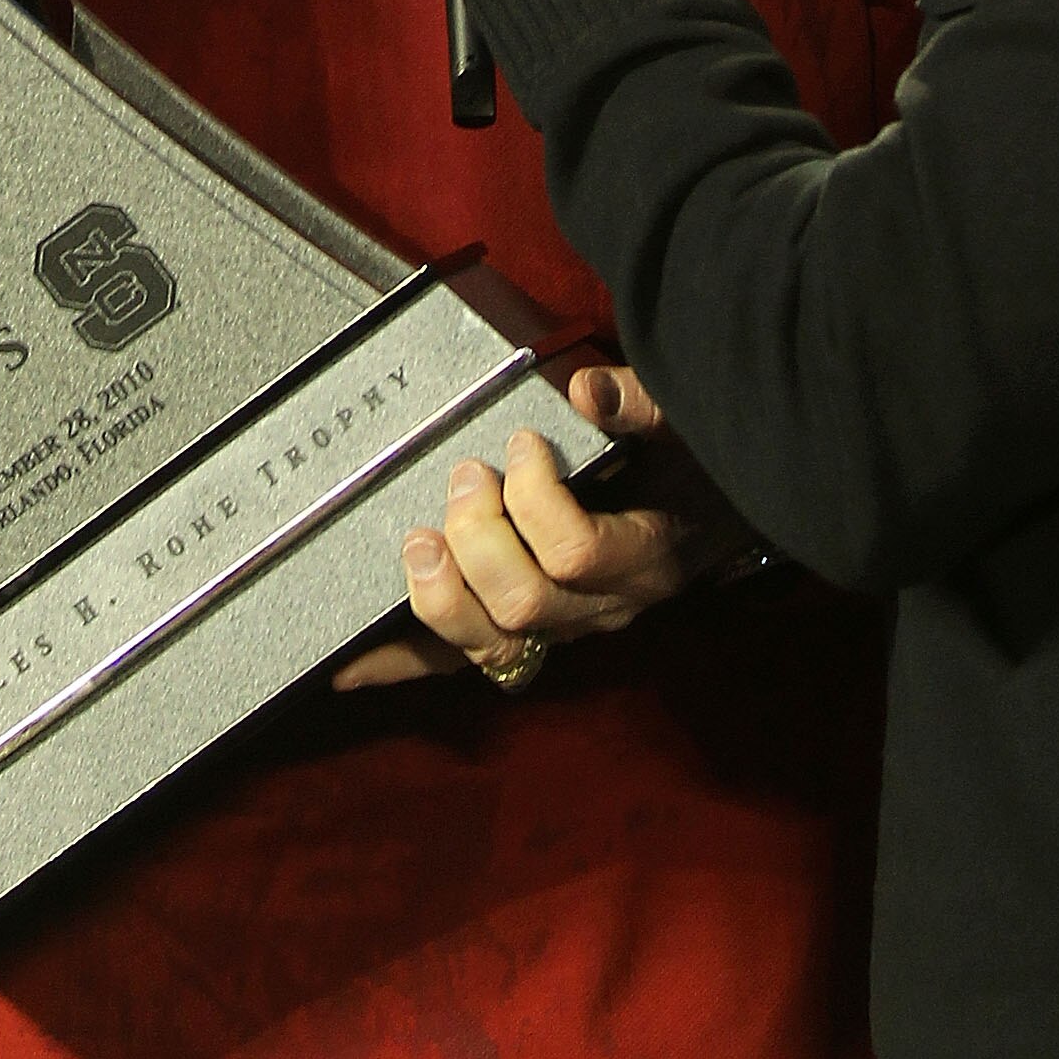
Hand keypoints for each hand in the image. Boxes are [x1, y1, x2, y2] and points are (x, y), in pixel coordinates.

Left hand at [334, 363, 691, 689]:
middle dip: (478, 537)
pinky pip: (459, 663)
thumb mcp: (682, 429)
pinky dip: (401, 666)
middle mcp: (602, 610)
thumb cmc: (689, 467)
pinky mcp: (526, 638)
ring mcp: (561, 632)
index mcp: (643, 559)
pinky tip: (347, 666)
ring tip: (418, 539)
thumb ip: (641, 406)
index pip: (576, 553)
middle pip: (524, 605)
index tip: (520, 444)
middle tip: (466, 476)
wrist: (710, 518)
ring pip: (491, 648)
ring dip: (440, 596)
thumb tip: (585, 392)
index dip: (535, 498)